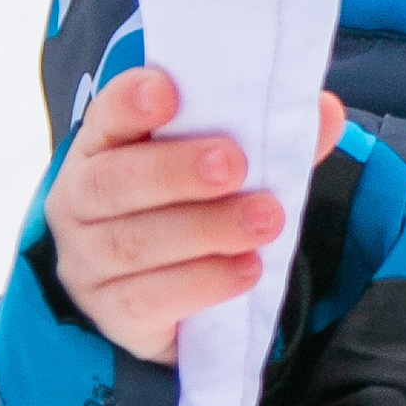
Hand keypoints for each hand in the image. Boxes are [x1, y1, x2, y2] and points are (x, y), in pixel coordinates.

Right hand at [46, 65, 345, 363]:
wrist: (165, 298)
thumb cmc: (189, 211)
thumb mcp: (221, 171)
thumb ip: (267, 142)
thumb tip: (327, 112)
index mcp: (101, 149)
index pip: (104, 117)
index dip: (129, 103)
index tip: (167, 91)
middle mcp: (79, 202)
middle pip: (115, 182)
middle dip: (176, 171)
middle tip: (233, 165)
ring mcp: (88, 262)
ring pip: (135, 244)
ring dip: (205, 230)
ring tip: (265, 221)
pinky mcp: (112, 314)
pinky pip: (148, 300)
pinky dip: (202, 283)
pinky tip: (246, 271)